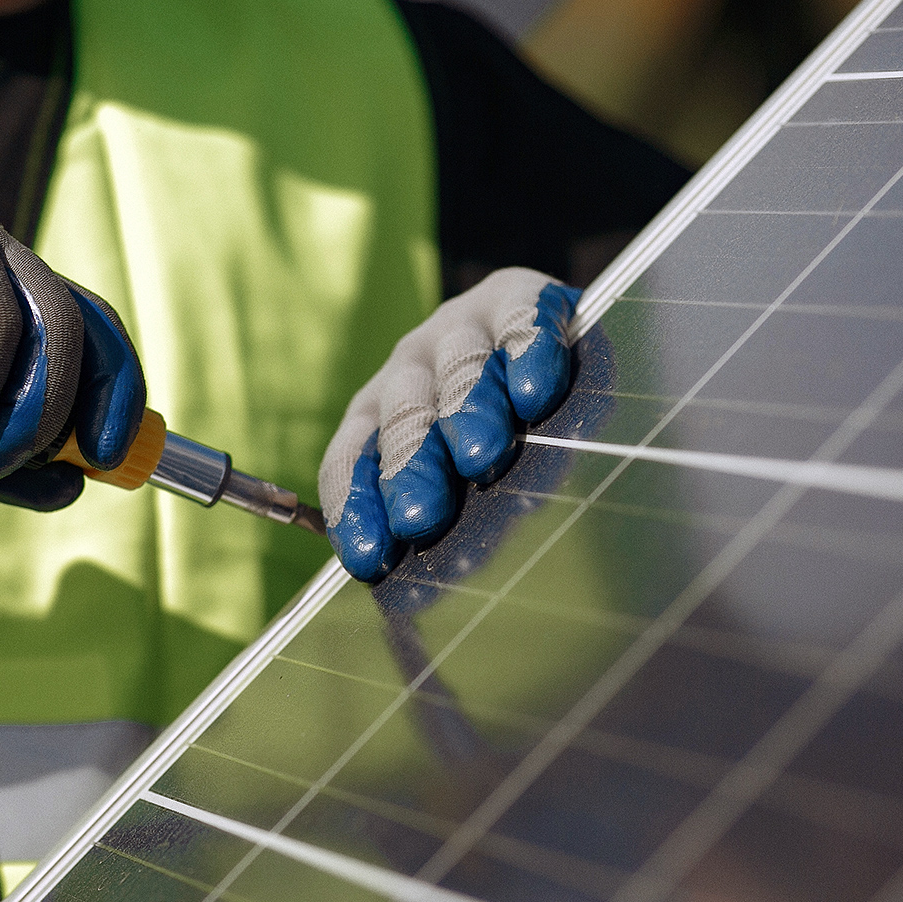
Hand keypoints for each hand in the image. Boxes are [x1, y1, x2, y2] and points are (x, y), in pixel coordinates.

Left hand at [318, 268, 579, 581]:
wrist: (551, 346)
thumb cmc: (501, 441)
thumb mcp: (458, 486)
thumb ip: (438, 528)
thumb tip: (413, 605)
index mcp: (377, 416)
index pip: (351, 460)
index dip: (356, 507)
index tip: (370, 559)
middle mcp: (409, 368)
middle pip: (401, 418)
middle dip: (409, 468)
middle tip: (420, 515)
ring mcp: (461, 327)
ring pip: (457, 369)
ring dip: (466, 411)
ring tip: (481, 454)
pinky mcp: (518, 296)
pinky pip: (518, 319)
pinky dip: (526, 349)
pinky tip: (535, 388)